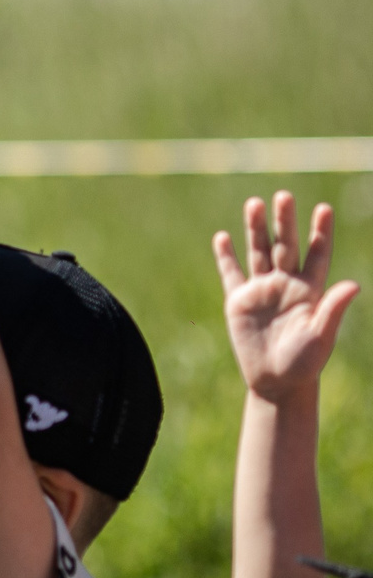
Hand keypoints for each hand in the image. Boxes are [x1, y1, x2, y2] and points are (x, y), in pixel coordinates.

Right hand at [216, 192, 359, 402]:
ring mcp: (262, 290)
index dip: (321, 232)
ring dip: (256, 229)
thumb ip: (333, 308)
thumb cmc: (305, 361)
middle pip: (285, 246)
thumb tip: (354, 285)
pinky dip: (226, 256)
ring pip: (258, 252)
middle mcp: (286, 284)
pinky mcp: (238, 301)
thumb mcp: (322, 335)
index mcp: (310, 290)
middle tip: (284, 195)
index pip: (317, 254)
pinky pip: (231, 273)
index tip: (324, 209)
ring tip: (254, 203)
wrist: (276, 382)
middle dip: (285, 222)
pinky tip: (223, 237)